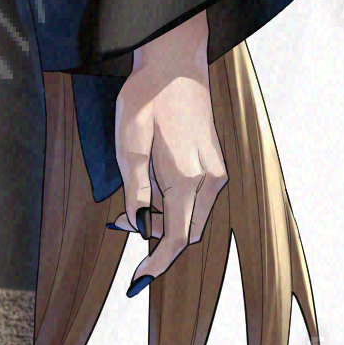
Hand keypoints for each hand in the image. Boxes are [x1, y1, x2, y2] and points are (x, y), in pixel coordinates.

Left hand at [112, 9, 223, 279]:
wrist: (176, 63)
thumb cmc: (147, 99)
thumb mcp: (129, 145)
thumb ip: (137, 191)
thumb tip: (139, 226)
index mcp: (188, 178)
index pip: (177, 239)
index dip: (157, 263)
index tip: (139, 281)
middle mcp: (210, 179)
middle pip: (188, 232)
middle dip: (159, 242)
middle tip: (126, 229)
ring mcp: (217, 171)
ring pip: (193, 217)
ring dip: (167, 222)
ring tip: (135, 208)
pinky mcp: (216, 162)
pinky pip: (198, 200)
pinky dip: (177, 207)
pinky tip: (153, 192)